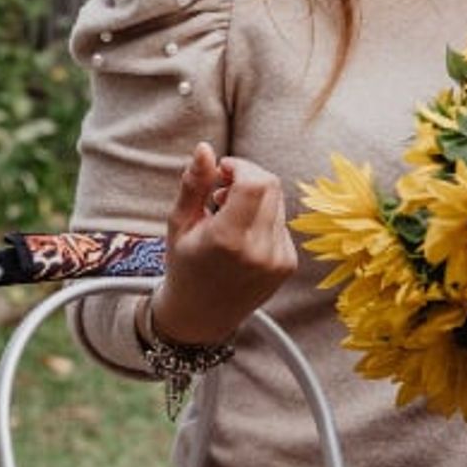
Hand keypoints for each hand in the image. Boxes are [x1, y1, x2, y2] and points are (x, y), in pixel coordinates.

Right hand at [151, 142, 298, 345]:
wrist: (200, 317)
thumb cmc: (184, 265)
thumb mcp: (179, 224)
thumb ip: (193, 184)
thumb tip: (204, 148)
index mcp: (228, 240)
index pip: (255, 182)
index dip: (240, 166)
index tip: (220, 171)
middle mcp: (259, 250)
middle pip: (270, 186)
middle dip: (248, 176)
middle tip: (221, 190)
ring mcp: (277, 259)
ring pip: (278, 202)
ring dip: (255, 198)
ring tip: (227, 215)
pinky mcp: (288, 264)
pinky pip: (281, 222)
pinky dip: (263, 218)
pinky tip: (241, 236)